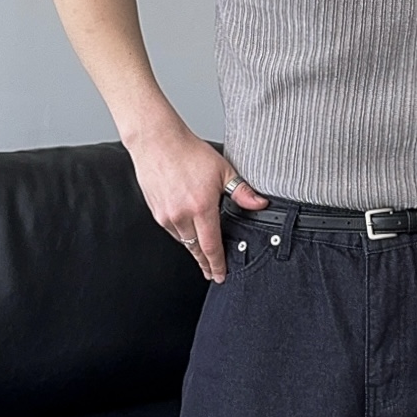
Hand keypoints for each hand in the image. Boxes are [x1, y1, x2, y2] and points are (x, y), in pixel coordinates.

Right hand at [125, 123, 268, 282]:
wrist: (156, 141)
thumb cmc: (188, 152)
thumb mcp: (222, 170)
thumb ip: (242, 192)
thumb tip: (261, 204)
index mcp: (201, 208)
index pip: (212, 246)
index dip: (218, 264)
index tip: (221, 276)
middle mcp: (181, 215)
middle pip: (196, 249)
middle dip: (206, 264)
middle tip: (213, 274)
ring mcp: (166, 215)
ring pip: (184, 241)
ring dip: (194, 249)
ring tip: (203, 255)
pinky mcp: (156, 212)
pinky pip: (173, 231)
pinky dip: (183, 235)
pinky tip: (189, 233)